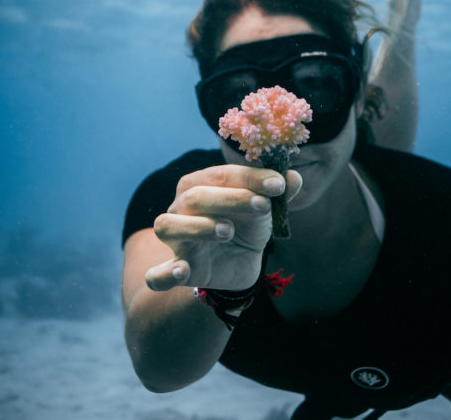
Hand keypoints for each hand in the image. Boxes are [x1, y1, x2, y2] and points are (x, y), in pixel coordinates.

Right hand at [145, 165, 301, 291]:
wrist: (240, 261)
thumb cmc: (246, 224)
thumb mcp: (264, 208)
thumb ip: (277, 193)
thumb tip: (294, 177)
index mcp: (200, 185)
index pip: (221, 175)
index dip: (250, 178)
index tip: (278, 184)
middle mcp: (181, 209)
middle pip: (195, 197)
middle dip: (230, 198)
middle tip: (262, 206)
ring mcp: (176, 240)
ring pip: (169, 226)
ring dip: (197, 227)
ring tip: (228, 231)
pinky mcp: (178, 271)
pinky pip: (156, 275)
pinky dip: (163, 274)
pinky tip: (182, 272)